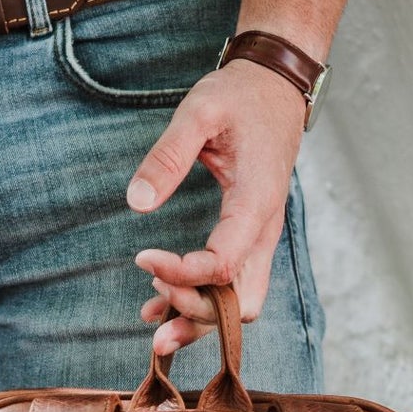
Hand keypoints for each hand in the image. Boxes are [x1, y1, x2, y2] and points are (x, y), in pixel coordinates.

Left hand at [126, 58, 309, 354]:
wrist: (276, 85)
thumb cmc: (241, 96)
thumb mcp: (200, 111)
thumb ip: (168, 155)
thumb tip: (136, 201)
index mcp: (256, 204)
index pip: (221, 266)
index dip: (180, 273)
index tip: (142, 257)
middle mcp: (264, 232)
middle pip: (238, 303)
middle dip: (195, 313)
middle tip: (151, 295)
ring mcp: (259, 240)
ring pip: (237, 306)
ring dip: (197, 320)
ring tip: (152, 325)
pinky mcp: (249, 240)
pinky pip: (231, 287)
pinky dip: (200, 305)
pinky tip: (160, 308)